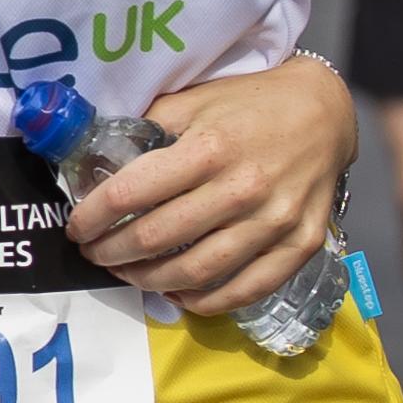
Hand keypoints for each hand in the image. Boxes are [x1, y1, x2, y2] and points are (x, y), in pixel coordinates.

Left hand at [77, 54, 361, 319]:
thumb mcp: (195, 100)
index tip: (76, 226)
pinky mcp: (298, 246)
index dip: (93, 215)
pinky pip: (244, 290)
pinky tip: (178, 293)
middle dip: (111, 252)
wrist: (325, 113)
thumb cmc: (251, 103)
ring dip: (148, 281)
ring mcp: (273, 223)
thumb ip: (151, 128)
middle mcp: (241, 189)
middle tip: (94, 253)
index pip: (131, 193)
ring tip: (127, 274)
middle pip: (156, 239)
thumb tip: (102, 159)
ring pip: (196, 272)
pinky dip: (204, 301)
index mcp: (209, 148)